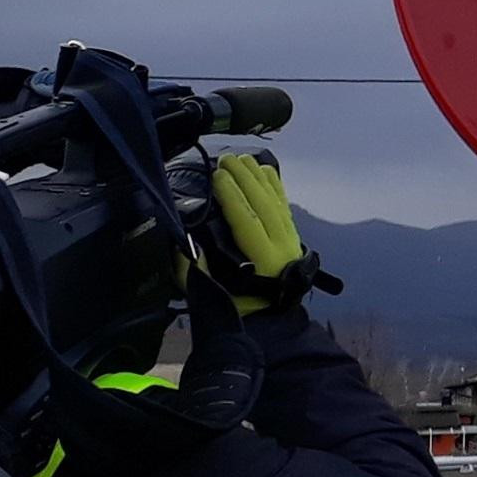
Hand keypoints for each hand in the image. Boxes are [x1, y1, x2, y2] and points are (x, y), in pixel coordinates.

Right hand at [209, 149, 309, 310]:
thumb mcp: (212, 296)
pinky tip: (266, 169)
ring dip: (258, 178)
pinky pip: (284, 205)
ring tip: (242, 158)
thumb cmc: (238, 306)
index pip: (247, 221)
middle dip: (245, 179)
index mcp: (263, 260)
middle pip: (263, 205)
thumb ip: (196, 272)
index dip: (232, 197)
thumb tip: (184, 244)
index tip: (217, 176)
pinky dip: (275, 185)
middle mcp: (281, 246)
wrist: (273, 317)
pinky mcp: (292, 235)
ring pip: (275, 201)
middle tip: (226, 159)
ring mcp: (290, 239)